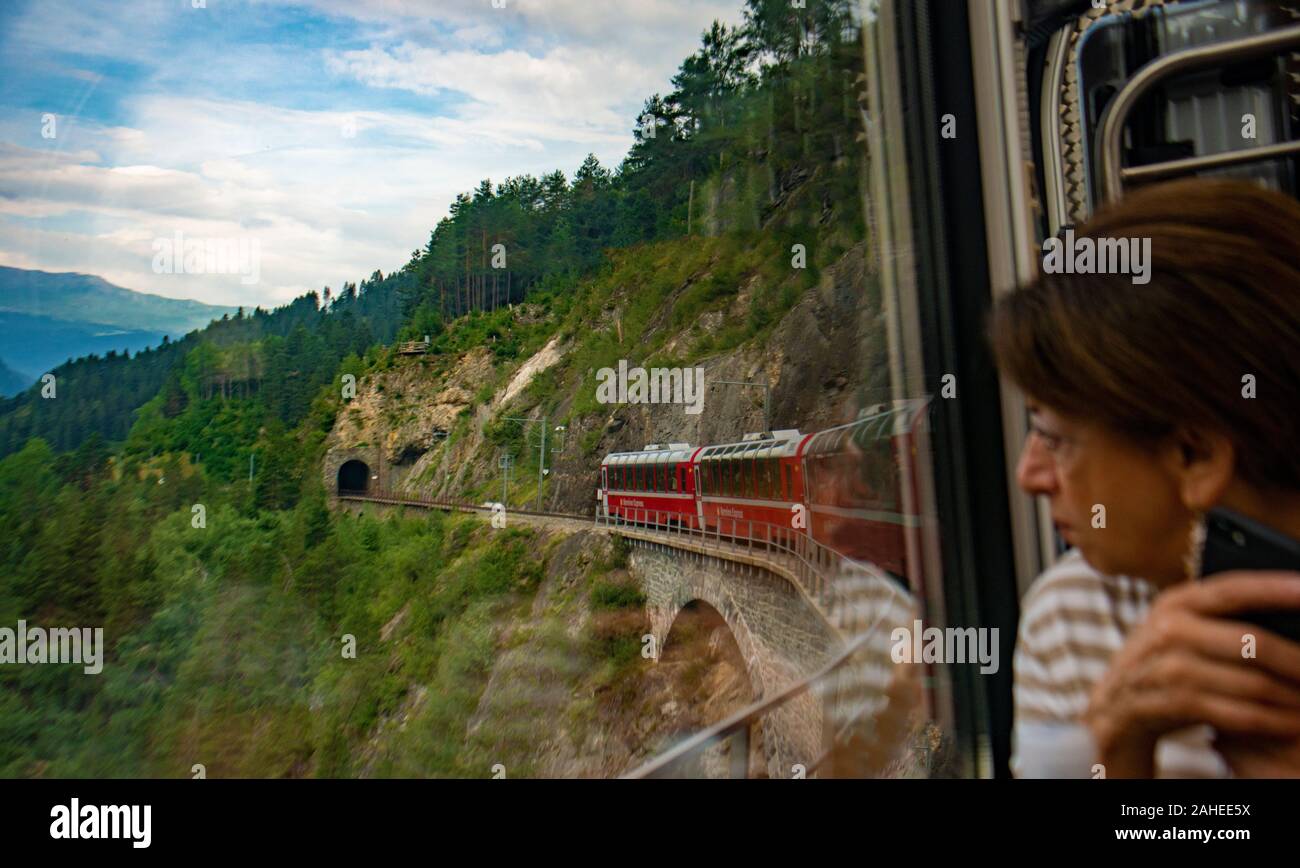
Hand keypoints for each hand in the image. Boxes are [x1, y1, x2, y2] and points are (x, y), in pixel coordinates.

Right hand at [1084, 572, 1299, 777]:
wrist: (1113, 710)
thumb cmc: (1162, 667)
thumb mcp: (1181, 632)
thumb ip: (1220, 619)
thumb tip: (1286, 610)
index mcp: (1175, 603)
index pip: (1233, 588)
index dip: (1275, 588)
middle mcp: (1167, 629)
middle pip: (1251, 641)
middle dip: (1298, 660)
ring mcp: (1163, 667)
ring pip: (1248, 682)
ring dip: (1289, 698)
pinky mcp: (1165, 703)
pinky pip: (1232, 713)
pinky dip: (1267, 721)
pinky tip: (1287, 724)